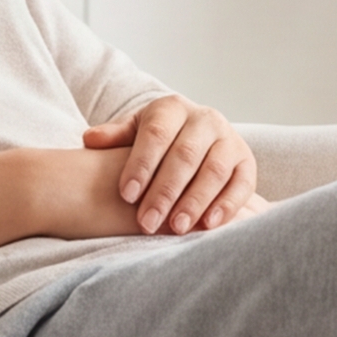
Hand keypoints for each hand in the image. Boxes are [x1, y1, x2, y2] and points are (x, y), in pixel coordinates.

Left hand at [81, 95, 259, 237]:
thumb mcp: (134, 132)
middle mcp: (205, 119)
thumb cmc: (156, 141)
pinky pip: (242, 184)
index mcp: (172, 108)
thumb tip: (90, 139)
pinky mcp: (247, 163)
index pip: (157, 134)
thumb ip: (115, 137)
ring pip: (214, 171)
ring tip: (175, 228)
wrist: (197, 139)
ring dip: (194, 201)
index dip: (141, 164)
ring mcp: (230, 140)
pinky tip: (208, 224)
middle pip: (185, 155)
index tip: (126, 195)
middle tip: (146, 223)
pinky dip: (227, 205)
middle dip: (165, 192)